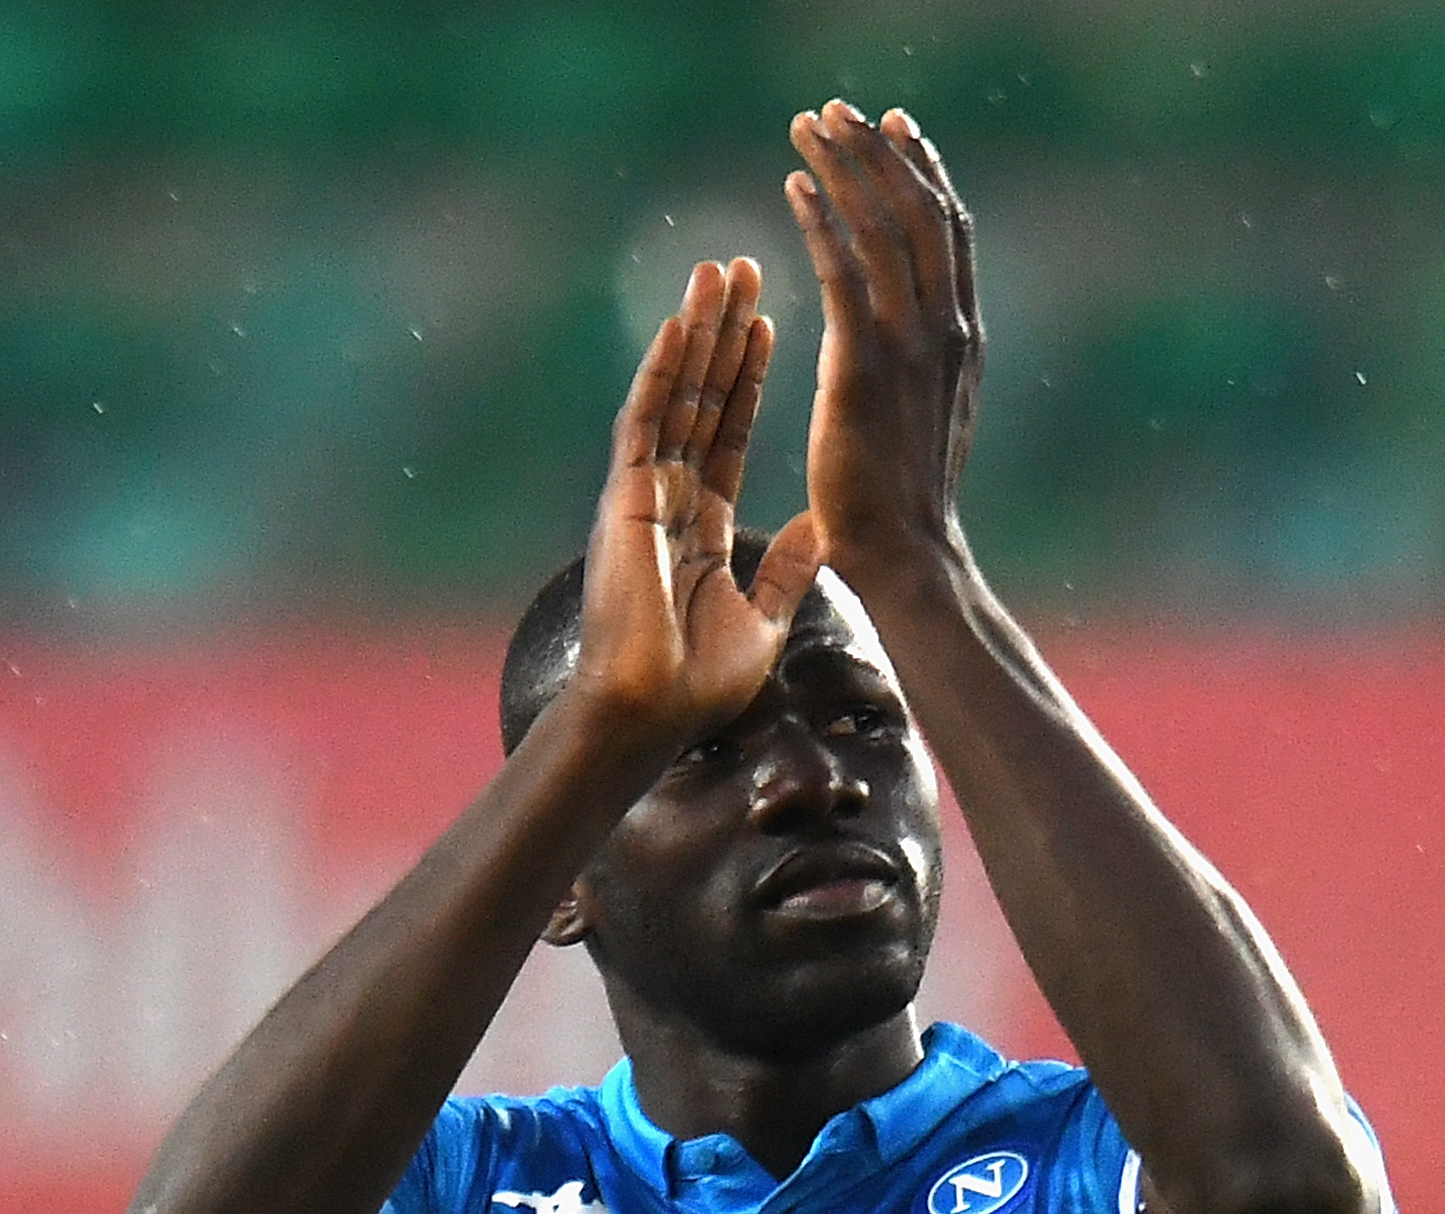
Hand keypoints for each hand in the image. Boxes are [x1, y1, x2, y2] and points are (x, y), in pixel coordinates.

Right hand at [574, 256, 823, 751]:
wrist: (651, 715)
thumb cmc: (697, 685)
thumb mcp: (762, 619)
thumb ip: (787, 570)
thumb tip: (820, 529)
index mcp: (702, 524)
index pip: (729, 430)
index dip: (749, 377)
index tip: (770, 324)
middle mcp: (669, 496)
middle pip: (702, 397)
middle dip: (724, 333)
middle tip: (742, 268)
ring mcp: (643, 492)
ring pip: (675, 394)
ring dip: (696, 333)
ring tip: (717, 272)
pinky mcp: (624, 498)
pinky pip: (646, 423)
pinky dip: (663, 373)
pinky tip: (679, 325)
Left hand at [782, 99, 982, 586]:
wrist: (908, 554)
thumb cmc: (908, 500)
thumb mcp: (933, 414)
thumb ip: (926, 362)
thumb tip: (914, 332)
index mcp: (964, 339)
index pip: (950, 232)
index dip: (924, 172)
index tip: (896, 127)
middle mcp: (946, 330)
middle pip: (921, 212)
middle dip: (881, 150)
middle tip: (842, 110)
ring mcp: (909, 345)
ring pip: (884, 228)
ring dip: (846, 167)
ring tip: (810, 127)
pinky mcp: (863, 364)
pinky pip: (844, 270)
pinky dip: (821, 220)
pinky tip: (793, 186)